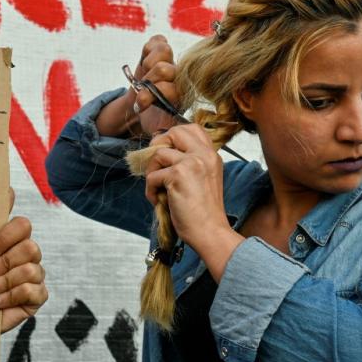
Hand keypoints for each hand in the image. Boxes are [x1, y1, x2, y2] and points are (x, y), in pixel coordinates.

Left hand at [0, 187, 47, 332]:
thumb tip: (0, 189)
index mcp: (12, 239)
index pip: (22, 225)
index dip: (5, 237)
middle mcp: (27, 254)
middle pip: (31, 247)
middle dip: (6, 262)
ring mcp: (35, 275)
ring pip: (32, 269)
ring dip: (5, 281)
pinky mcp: (37, 297)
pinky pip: (34, 291)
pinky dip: (11, 297)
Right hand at [95, 34, 179, 136]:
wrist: (143, 107)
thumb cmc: (153, 120)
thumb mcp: (158, 130)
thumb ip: (162, 132)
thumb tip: (162, 137)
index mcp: (181, 96)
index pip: (171, 88)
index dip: (151, 96)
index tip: (140, 106)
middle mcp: (179, 77)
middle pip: (165, 69)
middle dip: (147, 83)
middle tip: (141, 92)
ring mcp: (171, 60)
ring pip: (163, 50)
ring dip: (147, 65)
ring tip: (143, 77)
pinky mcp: (161, 49)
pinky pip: (157, 40)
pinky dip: (147, 50)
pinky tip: (145, 63)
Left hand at [144, 125, 243, 280]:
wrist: (210, 232)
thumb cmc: (204, 212)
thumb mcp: (203, 179)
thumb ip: (190, 164)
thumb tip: (162, 154)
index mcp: (211, 155)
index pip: (192, 129)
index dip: (173, 137)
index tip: (166, 153)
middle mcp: (203, 154)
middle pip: (174, 131)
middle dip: (159, 145)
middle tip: (156, 165)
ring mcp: (191, 162)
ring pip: (158, 153)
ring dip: (151, 171)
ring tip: (157, 189)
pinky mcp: (178, 175)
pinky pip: (152, 175)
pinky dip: (150, 190)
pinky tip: (158, 201)